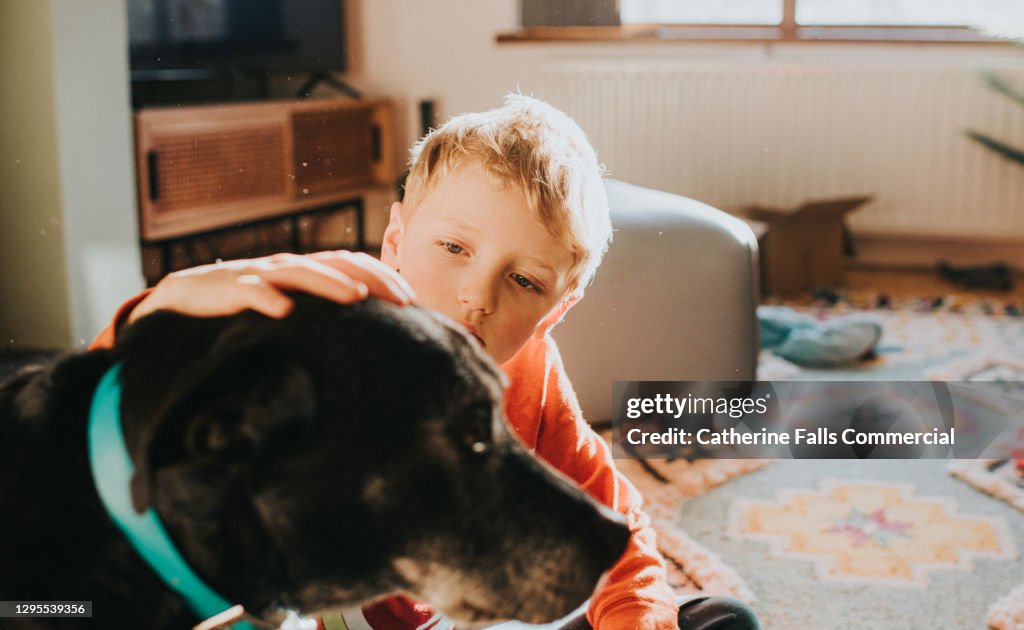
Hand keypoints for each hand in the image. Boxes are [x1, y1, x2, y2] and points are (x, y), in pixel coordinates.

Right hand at [129, 251, 414, 323]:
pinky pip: (250, 290)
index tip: (412, 300)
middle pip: (337, 264)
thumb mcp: (289, 307)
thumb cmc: (246, 307)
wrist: (186, 297)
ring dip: (329, 283)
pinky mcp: (229, 289)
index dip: (383, 277)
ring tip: (355, 298)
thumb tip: (365, 341)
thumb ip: (320, 316)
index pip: (353, 265)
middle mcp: (288, 266)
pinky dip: (266, 297)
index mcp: (306, 270)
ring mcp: (260, 274)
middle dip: (371, 279)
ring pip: (300, 271)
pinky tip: (283, 312)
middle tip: (401, 300)